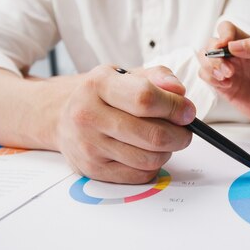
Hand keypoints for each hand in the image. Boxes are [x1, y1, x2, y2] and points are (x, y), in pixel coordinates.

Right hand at [56, 65, 194, 183]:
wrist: (61, 115)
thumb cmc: (101, 94)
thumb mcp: (126, 74)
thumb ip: (158, 77)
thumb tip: (179, 92)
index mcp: (98, 85)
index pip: (145, 99)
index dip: (175, 107)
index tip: (188, 111)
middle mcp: (88, 115)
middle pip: (152, 135)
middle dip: (180, 135)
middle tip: (184, 130)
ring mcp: (89, 146)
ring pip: (150, 158)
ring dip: (167, 151)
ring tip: (162, 139)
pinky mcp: (92, 170)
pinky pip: (139, 175)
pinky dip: (152, 165)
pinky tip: (145, 151)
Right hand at [198, 21, 249, 127]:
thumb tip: (233, 44)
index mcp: (248, 44)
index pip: (227, 29)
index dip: (223, 34)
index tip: (224, 45)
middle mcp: (234, 55)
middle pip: (211, 44)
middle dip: (215, 56)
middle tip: (229, 71)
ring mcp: (226, 69)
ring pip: (204, 58)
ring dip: (210, 67)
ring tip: (226, 78)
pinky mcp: (221, 85)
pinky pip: (205, 75)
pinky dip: (210, 78)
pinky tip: (227, 85)